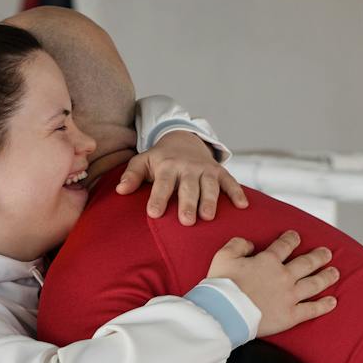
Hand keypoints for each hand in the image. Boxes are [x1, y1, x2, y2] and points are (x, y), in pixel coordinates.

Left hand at [116, 131, 249, 225]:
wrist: (183, 140)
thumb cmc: (160, 159)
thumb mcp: (142, 162)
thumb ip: (131, 176)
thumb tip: (120, 190)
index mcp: (167, 166)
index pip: (162, 184)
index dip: (158, 198)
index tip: (154, 213)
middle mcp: (187, 167)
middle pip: (188, 187)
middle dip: (188, 203)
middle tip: (187, 221)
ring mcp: (205, 169)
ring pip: (209, 185)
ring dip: (210, 200)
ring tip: (208, 217)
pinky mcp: (219, 171)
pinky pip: (230, 181)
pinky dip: (237, 192)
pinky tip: (243, 206)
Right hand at [206, 231, 339, 336]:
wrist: (224, 313)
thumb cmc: (221, 285)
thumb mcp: (223, 256)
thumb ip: (238, 245)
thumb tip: (251, 245)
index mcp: (268, 261)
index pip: (285, 245)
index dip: (292, 239)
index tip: (296, 236)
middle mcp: (283, 276)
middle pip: (307, 263)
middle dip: (319, 256)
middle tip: (327, 253)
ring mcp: (289, 296)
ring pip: (314, 283)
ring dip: (327, 277)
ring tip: (335, 273)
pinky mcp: (290, 315)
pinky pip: (312, 309)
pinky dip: (324, 305)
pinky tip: (333, 301)